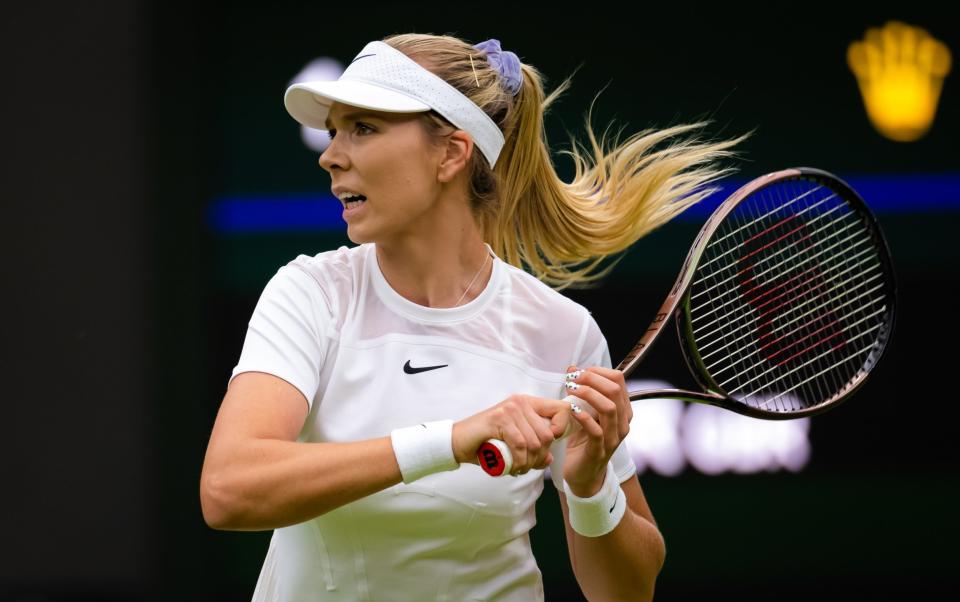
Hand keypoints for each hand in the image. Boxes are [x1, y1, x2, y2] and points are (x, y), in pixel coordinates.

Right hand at [452, 395, 572, 475]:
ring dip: (528, 463)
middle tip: (526, 466)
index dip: (561, 429)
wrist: (457, 442)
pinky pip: (520, 445)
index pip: (562, 409)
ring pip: (534, 442)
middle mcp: (521, 402)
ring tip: (517, 469)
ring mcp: (510, 409)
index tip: (546, 445)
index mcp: (528, 403)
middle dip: (539, 457)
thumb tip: (549, 458)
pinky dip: (518, 461)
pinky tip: (511, 468)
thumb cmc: (486, 443)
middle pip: (547, 434)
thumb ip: (532, 449)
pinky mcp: (499, 418)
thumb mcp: (514, 444)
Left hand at [562, 365, 632, 495]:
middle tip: (573, 378)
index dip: (598, 371)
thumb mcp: (587, 413)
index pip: (618, 380)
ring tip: (571, 390)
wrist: (583, 474)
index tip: (578, 371)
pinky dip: (584, 417)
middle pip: (614, 391)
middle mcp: (622, 423)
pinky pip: (596, 431)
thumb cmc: (584, 440)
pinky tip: (572, 410)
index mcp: (622, 410)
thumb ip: (584, 394)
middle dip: (592, 379)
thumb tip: (573, 369)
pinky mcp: (599, 451)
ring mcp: (613, 438)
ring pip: (609, 408)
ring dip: (588, 394)